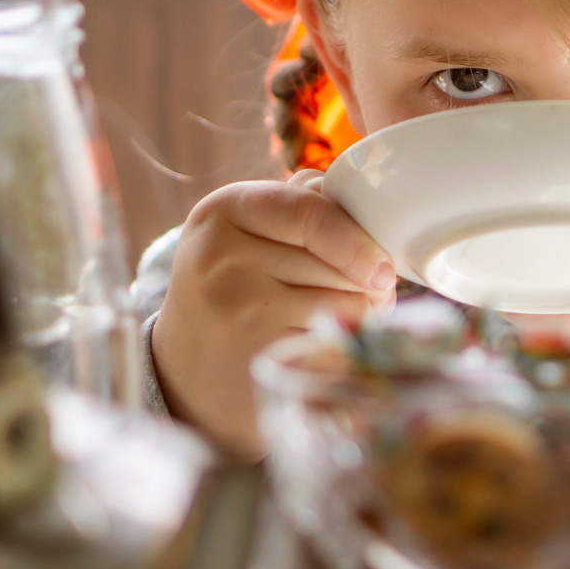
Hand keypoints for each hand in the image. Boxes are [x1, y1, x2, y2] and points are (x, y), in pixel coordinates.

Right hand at [153, 169, 394, 458]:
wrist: (184, 366)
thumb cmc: (235, 283)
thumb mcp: (246, 229)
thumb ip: (303, 202)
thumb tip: (369, 203)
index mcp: (223, 210)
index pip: (310, 213)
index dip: (359, 239)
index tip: (385, 264)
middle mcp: (221, 258)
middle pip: (337, 264)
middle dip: (371, 280)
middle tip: (373, 290)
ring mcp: (236, 310)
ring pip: (346, 304)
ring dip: (368, 312)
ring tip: (353, 313)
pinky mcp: (256, 356)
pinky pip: (336, 343)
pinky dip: (349, 344)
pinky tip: (334, 342)